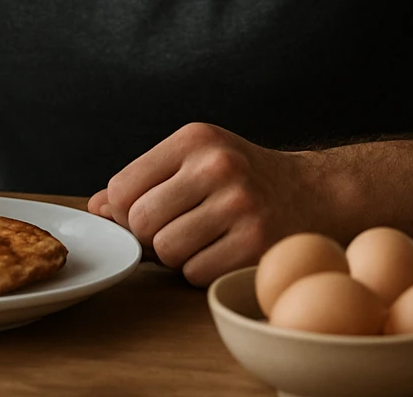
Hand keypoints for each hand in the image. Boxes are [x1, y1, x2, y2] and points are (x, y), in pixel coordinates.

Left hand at [89, 123, 326, 285]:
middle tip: (178, 229)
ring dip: (177, 256)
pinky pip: (195, 273)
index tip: (150, 212)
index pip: (123, 187)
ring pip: (166, 251)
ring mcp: (240, 205)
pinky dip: (201, 271)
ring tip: (205, 238)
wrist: (317, 193)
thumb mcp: (196, 162)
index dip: (127, 211)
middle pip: (141, 222)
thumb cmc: (246, 179)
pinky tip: (225, 251)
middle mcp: (218, 166)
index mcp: (196, 139)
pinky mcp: (256, 243)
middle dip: (151, 236)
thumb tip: (95, 209)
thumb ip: (144, 182)